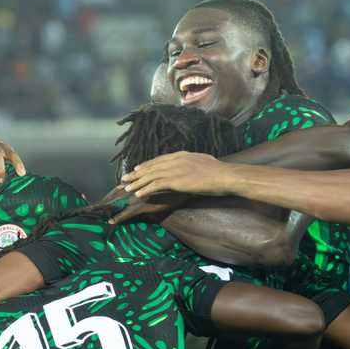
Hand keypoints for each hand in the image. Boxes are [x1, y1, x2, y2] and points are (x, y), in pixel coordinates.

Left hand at [119, 151, 237, 196]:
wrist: (225, 176)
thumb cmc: (219, 172)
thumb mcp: (204, 162)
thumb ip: (193, 163)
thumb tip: (192, 166)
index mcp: (182, 155)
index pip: (159, 159)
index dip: (147, 165)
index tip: (137, 169)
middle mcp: (175, 160)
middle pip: (151, 167)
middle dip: (136, 174)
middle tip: (124, 179)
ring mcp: (174, 170)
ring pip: (150, 176)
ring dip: (137, 182)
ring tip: (126, 188)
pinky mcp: (175, 180)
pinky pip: (155, 185)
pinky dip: (145, 189)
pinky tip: (138, 194)